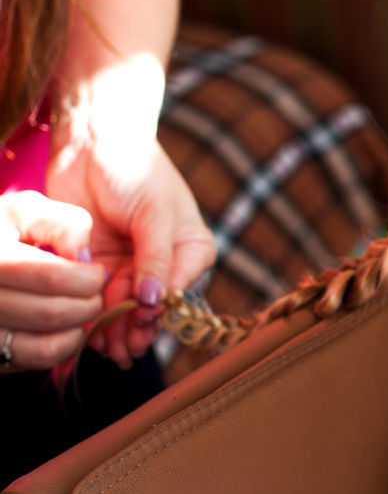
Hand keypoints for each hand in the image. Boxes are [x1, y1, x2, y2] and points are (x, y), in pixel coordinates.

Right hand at [0, 192, 106, 371]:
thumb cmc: (2, 232)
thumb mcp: (26, 211)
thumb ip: (63, 223)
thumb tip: (84, 258)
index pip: (52, 277)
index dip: (89, 277)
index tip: (97, 272)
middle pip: (52, 314)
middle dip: (90, 304)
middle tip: (95, 292)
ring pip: (46, 348)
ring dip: (79, 330)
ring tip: (82, 308)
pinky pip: (36, 362)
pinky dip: (63, 348)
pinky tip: (67, 327)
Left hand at [46, 134, 214, 368]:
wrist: (92, 143)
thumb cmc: (136, 169)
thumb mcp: (155, 213)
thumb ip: (157, 258)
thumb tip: (157, 302)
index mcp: (191, 249)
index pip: (179, 290)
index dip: (160, 311)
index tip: (141, 322)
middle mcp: (164, 263)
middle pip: (152, 307)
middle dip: (137, 330)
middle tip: (123, 351)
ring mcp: (131, 266)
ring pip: (125, 309)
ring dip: (116, 331)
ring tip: (107, 350)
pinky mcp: (101, 266)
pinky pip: (100, 299)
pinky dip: (94, 318)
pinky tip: (91, 335)